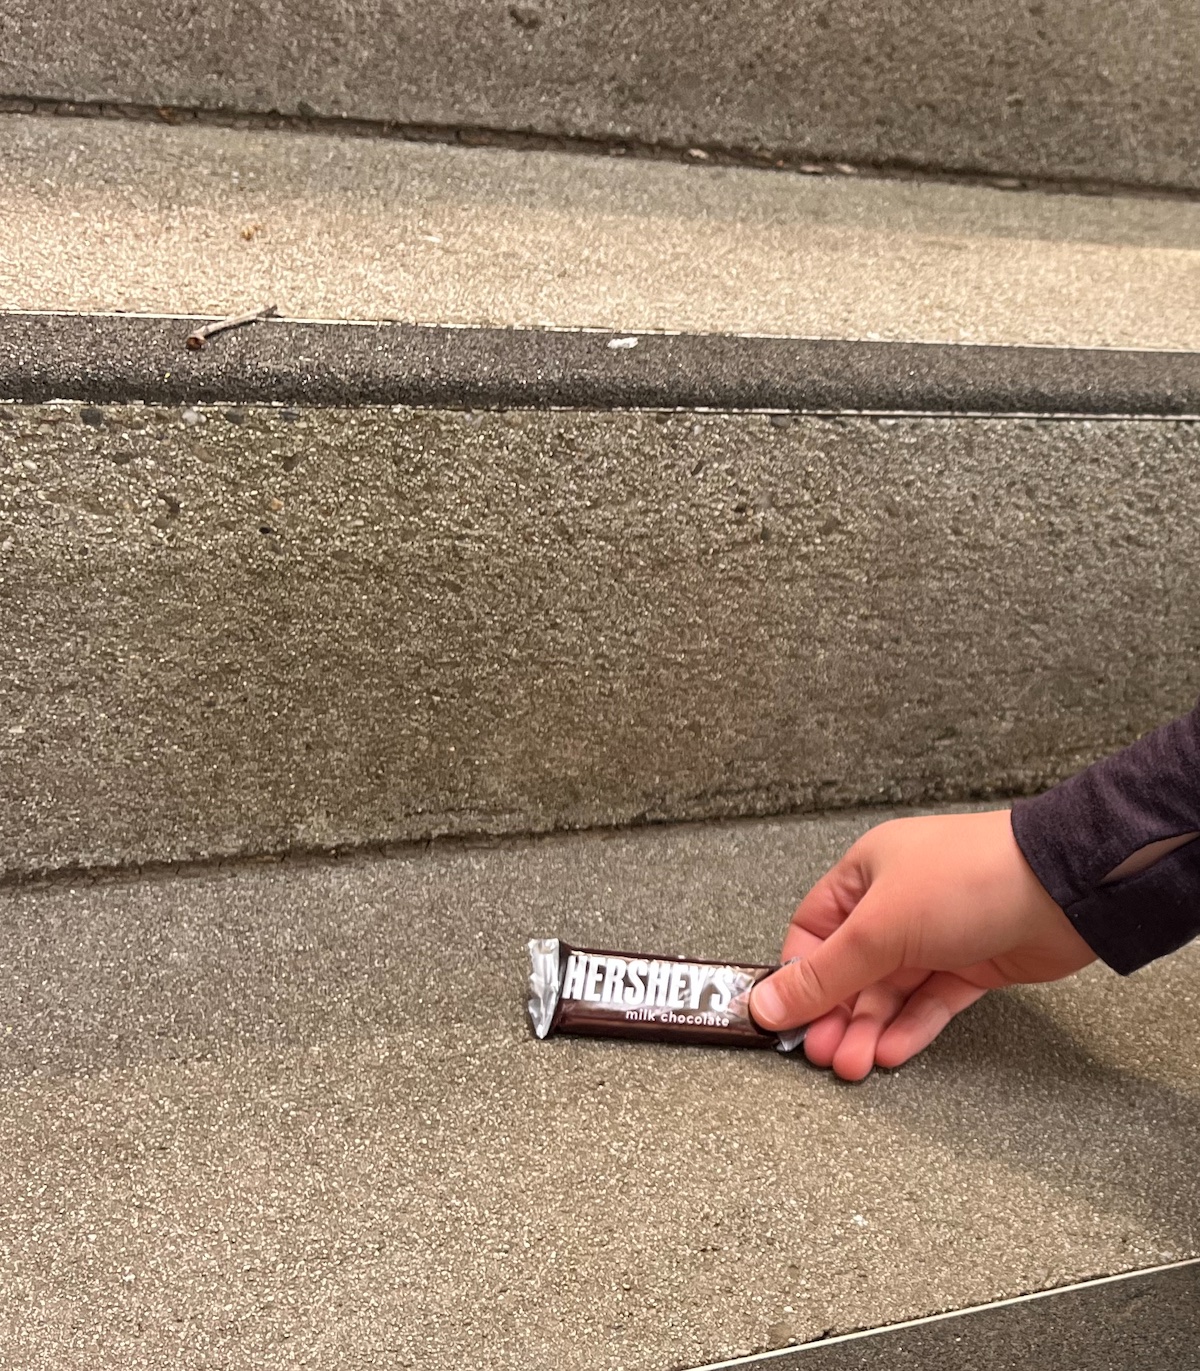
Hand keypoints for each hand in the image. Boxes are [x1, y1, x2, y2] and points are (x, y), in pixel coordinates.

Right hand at [749, 810, 1095, 1080]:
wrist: (1061, 891)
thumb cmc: (967, 879)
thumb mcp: (878, 928)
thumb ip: (824, 975)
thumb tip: (767, 1002)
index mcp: (865, 875)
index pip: (813, 932)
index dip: (799, 976)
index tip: (784, 1017)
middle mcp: (897, 903)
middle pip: (852, 970)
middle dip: (836, 1014)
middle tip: (823, 1053)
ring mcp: (936, 935)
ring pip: (891, 992)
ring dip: (870, 1029)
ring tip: (854, 1064)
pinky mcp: (972, 964)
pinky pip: (930, 1002)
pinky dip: (910, 1028)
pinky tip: (891, 1052)